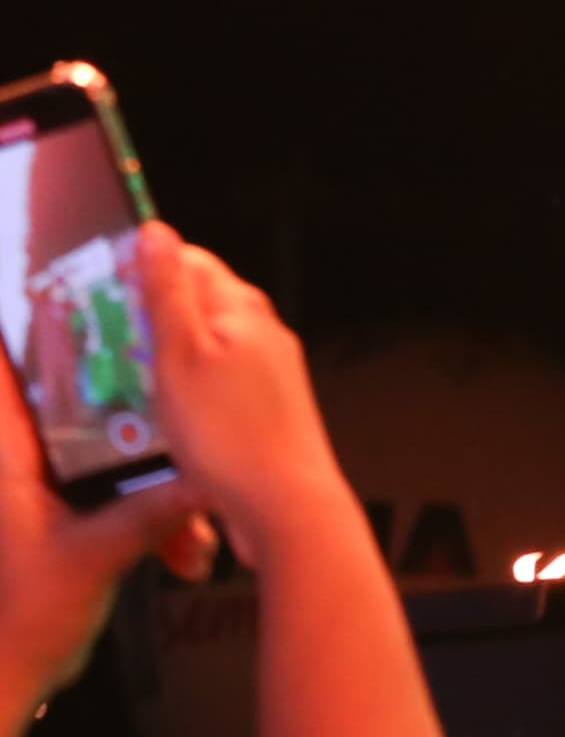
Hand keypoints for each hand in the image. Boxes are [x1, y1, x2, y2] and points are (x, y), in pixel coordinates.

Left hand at [0, 262, 211, 722]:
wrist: (12, 677)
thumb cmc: (30, 619)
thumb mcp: (95, 559)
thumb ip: (148, 514)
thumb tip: (201, 479)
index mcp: (12, 462)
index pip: (0, 378)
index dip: (10, 331)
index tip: (33, 281)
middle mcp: (22, 465)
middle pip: (48, 389)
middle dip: (91, 360)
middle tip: (136, 324)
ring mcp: (43, 489)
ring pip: (88, 434)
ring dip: (136, 440)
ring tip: (174, 427)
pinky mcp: (67, 514)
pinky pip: (112, 478)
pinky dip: (149, 493)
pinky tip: (187, 530)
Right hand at [137, 226, 355, 564]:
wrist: (283, 503)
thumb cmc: (229, 433)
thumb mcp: (180, 355)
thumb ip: (168, 293)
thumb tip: (157, 232)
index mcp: (243, 309)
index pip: (194, 262)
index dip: (149, 269)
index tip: (108, 291)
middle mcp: (264, 332)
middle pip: (201, 304)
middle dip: (156, 315)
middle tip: (113, 341)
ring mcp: (271, 370)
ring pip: (209, 346)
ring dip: (170, 357)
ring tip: (136, 381)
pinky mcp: (269, 406)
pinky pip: (219, 382)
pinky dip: (189, 389)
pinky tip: (171, 414)